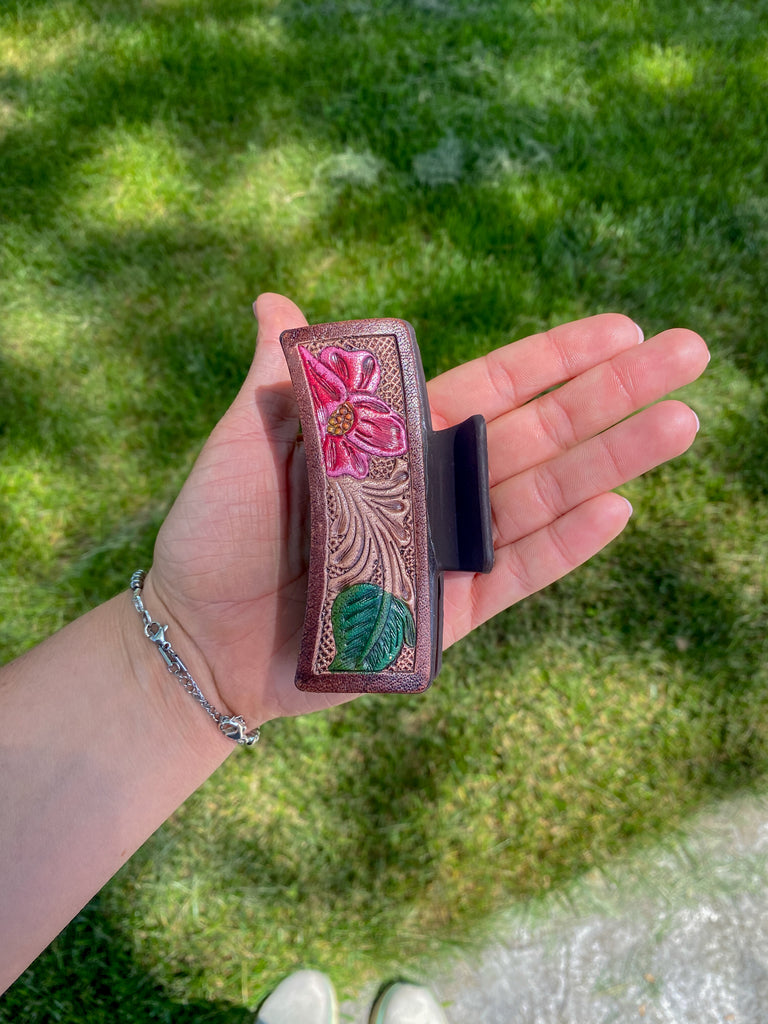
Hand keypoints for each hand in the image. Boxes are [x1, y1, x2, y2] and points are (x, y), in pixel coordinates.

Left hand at [145, 295, 708, 727]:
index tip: (623, 326)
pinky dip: (565, 544)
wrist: (200, 635)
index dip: (559, 356)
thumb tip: (274, 301)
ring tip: (681, 422)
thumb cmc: (217, 530)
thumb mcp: (247, 439)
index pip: (495, 386)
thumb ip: (283, 376)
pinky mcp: (448, 610)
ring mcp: (447, 548)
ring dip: (611, 458)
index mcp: (397, 437)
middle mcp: (435, 486)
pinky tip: (617, 508)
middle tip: (690, 353)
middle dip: (614, 393)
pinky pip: (516, 571)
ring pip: (542, 495)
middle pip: (539, 431)